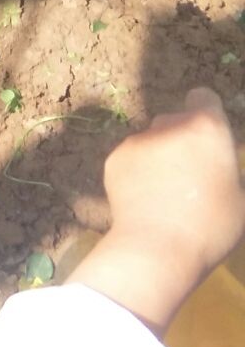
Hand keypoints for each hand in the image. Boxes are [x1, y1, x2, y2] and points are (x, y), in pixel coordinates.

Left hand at [68, 89, 244, 334]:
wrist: (157, 248)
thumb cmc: (211, 226)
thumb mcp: (239, 199)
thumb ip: (226, 170)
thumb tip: (215, 165)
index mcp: (207, 127)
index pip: (204, 98)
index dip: (206, 114)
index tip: (207, 139)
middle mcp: (169, 123)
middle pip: (175, 120)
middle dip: (181, 139)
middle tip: (188, 175)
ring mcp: (138, 139)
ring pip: (152, 141)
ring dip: (158, 156)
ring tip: (163, 194)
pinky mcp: (114, 157)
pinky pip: (131, 158)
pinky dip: (136, 172)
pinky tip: (143, 200)